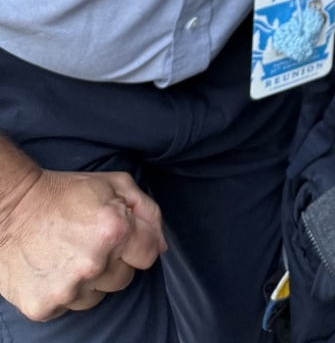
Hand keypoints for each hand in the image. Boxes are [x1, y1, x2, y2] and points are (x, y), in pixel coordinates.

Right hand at [0, 166, 165, 320]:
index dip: (139, 243)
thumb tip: (162, 245)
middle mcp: (94, 264)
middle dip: (115, 261)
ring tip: (70, 253)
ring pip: (98, 295)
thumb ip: (147, 211)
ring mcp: (68, 289)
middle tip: (90, 241)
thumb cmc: (63, 193)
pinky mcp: (45, 307)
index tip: (123, 236)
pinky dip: (66, 291)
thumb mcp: (114, 184)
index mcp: (116, 231)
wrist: (10, 210)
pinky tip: (54, 267)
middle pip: (125, 278)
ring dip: (90, 279)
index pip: (150, 254)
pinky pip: (70, 306)